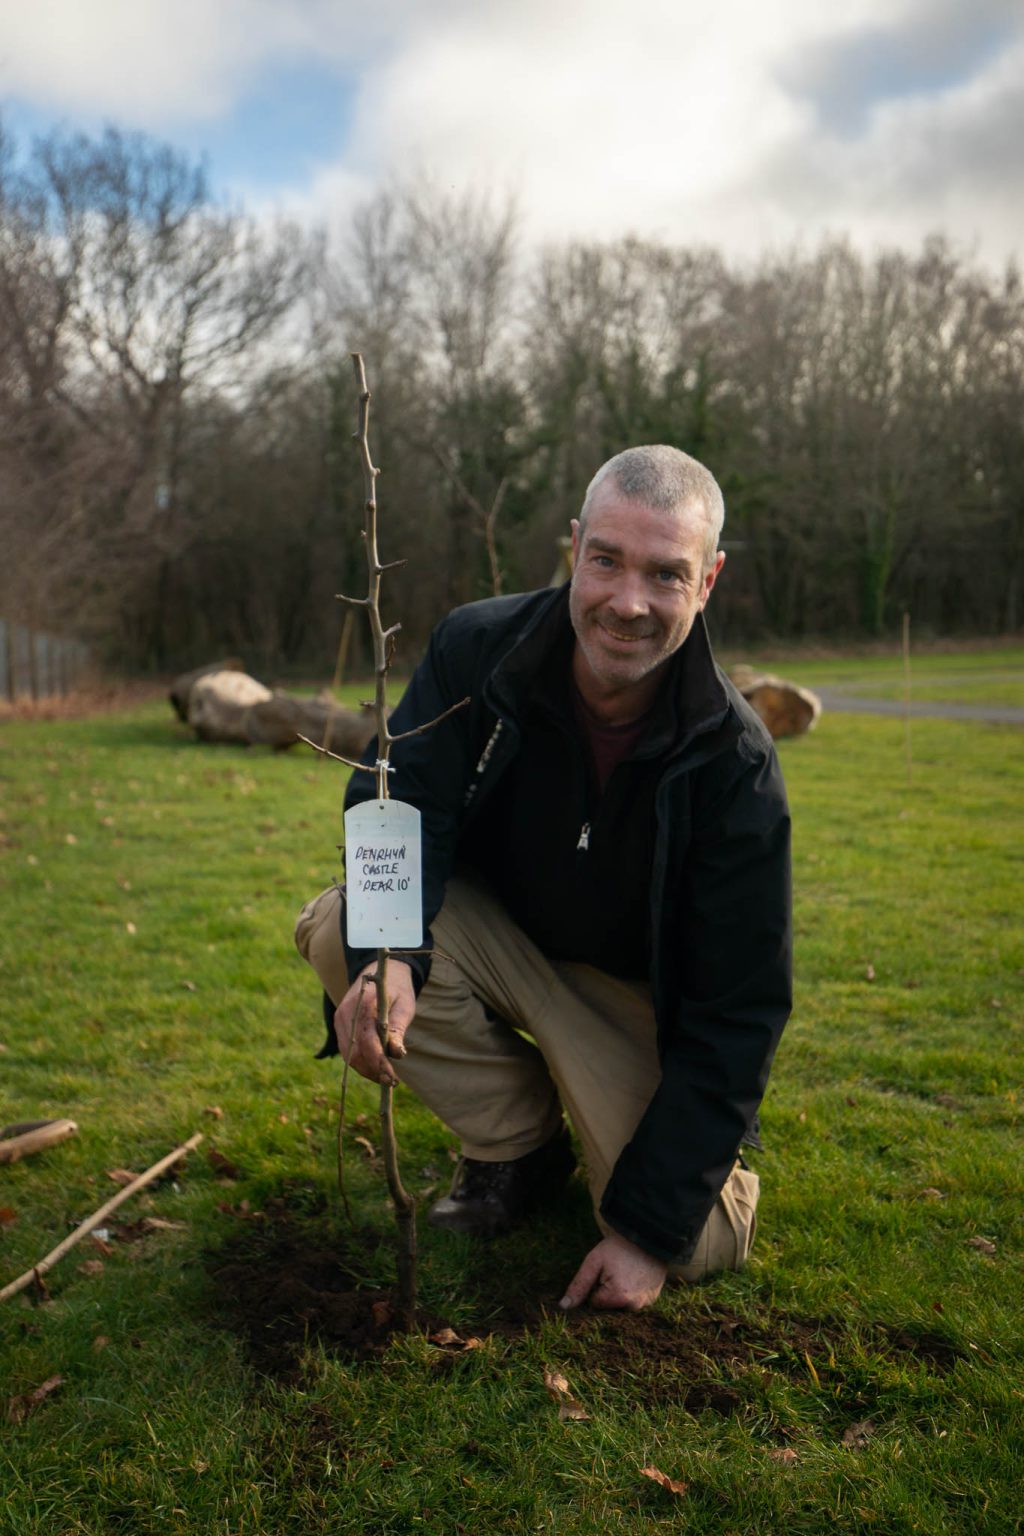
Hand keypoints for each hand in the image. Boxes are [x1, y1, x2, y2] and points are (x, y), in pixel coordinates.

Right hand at [334, 959, 415, 1085]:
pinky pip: (347, 1051)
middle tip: (392, 1082)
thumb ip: (398, 1028)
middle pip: (355, 1053)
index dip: (379, 1063)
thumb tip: (397, 1054)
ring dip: (366, 1070)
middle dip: (373, 1071)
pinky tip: (375, 1068)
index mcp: (364, 1004)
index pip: (367, 1042)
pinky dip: (360, 1063)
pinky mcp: (339, 1025)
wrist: (377, 974)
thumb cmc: (396, 990)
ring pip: (348, 1056)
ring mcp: (340, 1019)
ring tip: (386, 1077)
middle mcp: (346, 1012)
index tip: (392, 1078)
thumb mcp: (404, 1005)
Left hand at [559, 1234, 667, 1311]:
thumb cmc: (618, 1247)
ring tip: (626, 1271)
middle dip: (607, 1291)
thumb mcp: (594, 1261)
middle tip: (616, 1270)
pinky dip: (632, 1291)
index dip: (595, 1286)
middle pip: (609, 1306)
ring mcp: (646, 1303)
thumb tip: (564, 1306)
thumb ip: (579, 1285)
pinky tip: (635, 1275)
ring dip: (620, 1293)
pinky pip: (635, 1300)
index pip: (594, 1303)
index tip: (604, 1271)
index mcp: (618, 1297)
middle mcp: (634, 1306)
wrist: (647, 1235)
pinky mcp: (653, 1298)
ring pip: (622, 1304)